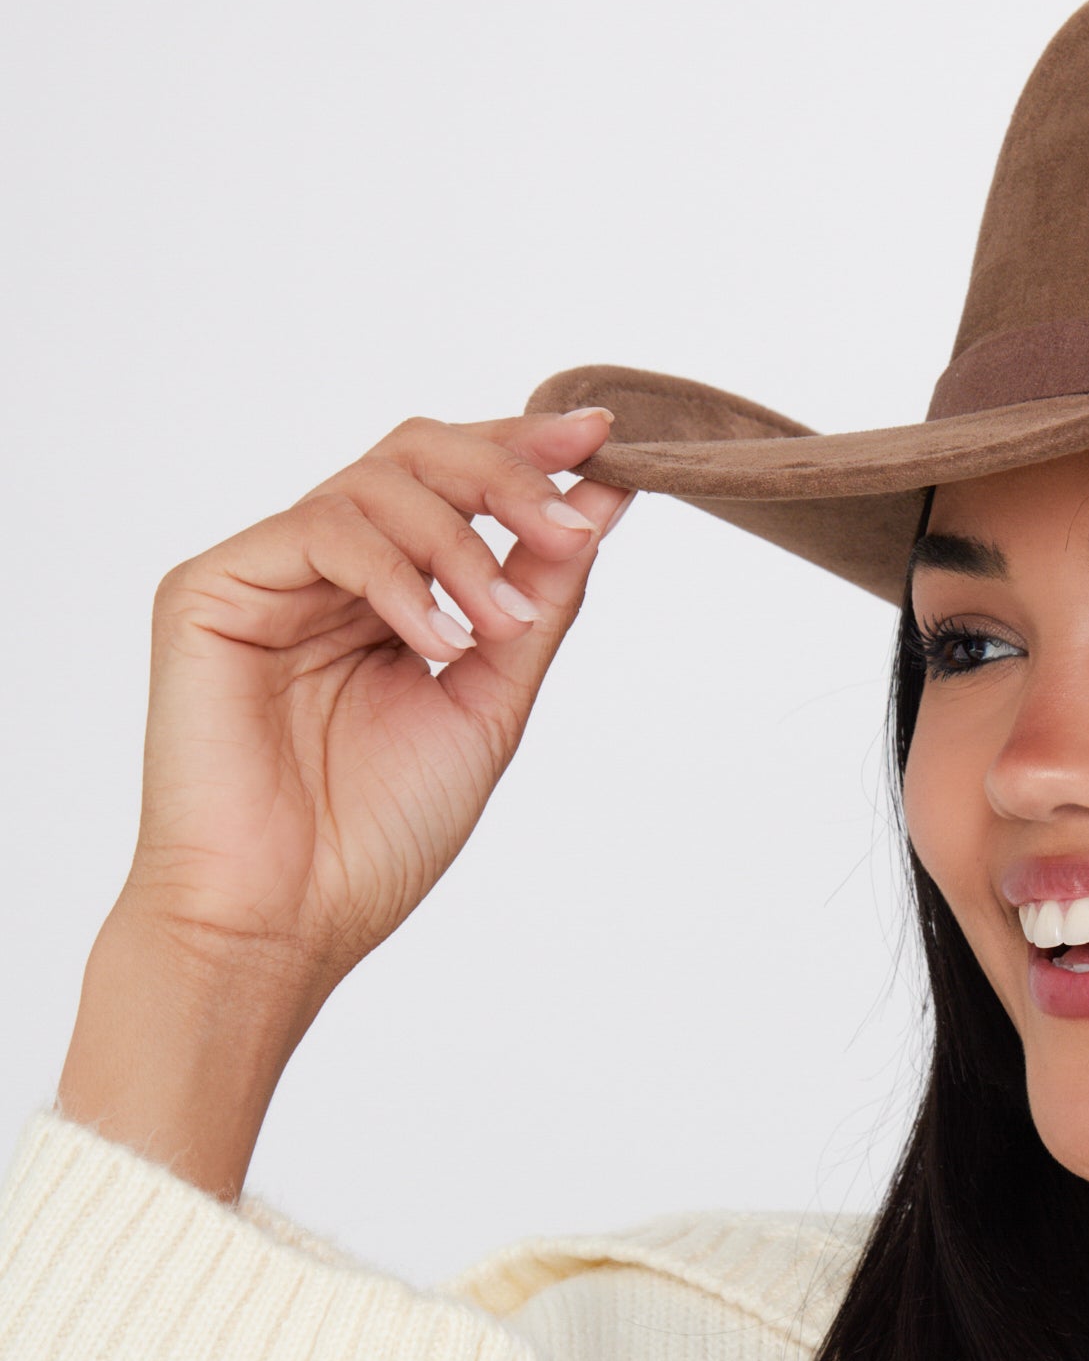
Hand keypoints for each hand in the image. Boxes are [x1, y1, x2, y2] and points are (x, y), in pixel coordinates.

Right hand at [55, 404, 632, 1197]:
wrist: (284, 920)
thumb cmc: (372, 835)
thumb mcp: (489, 701)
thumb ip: (539, 599)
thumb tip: (605, 504)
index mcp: (386, 595)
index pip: (455, 485)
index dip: (527, 453)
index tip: (606, 440)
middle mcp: (323, 573)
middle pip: (417, 458)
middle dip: (507, 475)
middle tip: (570, 517)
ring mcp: (265, 575)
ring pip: (377, 483)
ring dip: (464, 541)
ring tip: (502, 625)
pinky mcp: (210, 589)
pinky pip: (323, 530)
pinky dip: (399, 576)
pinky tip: (436, 642)